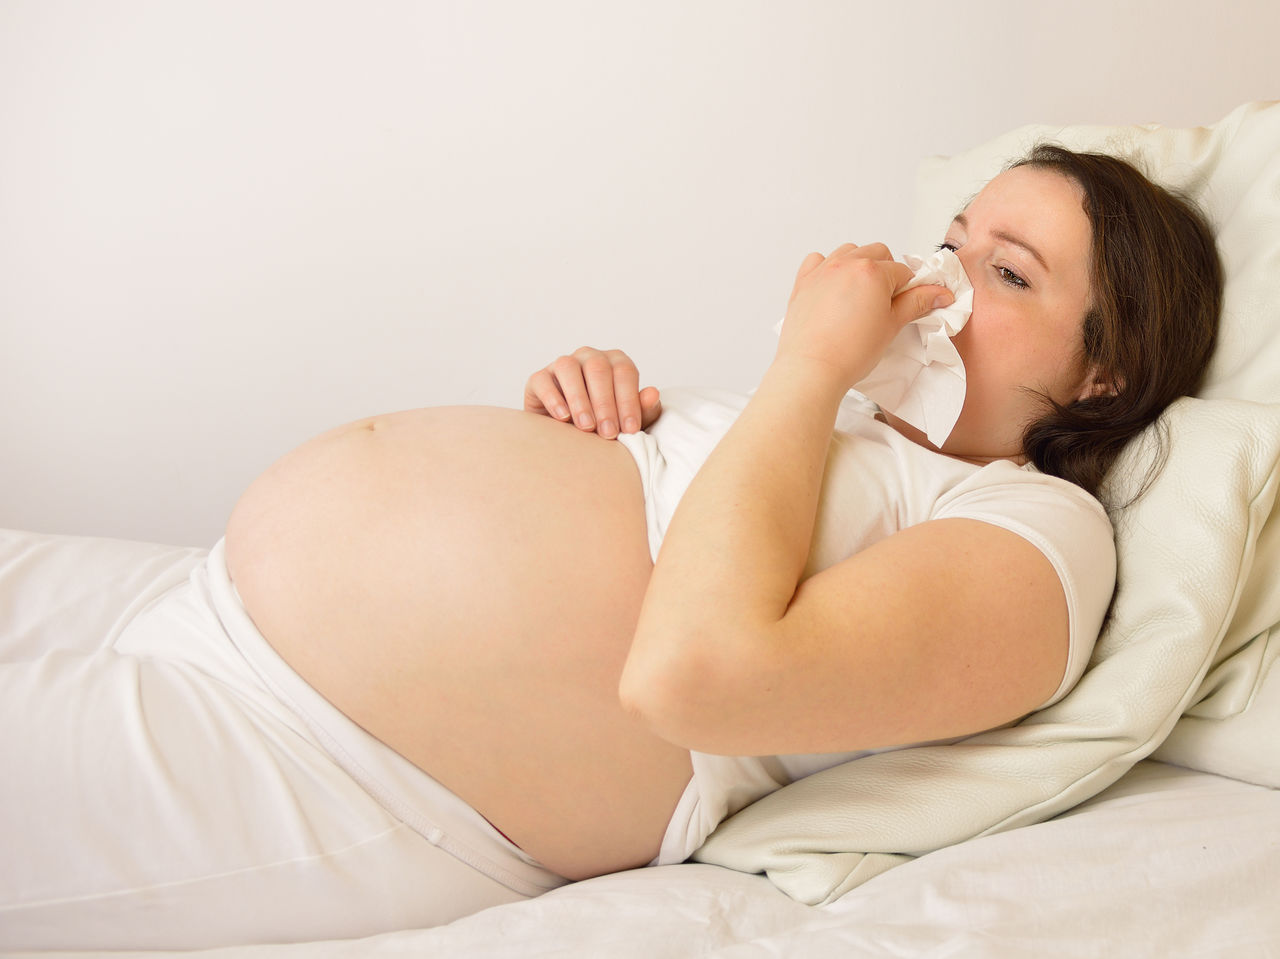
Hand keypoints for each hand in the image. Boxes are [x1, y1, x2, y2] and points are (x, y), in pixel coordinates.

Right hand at [524, 347, 661, 438]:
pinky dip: (553, 398)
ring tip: (586, 427)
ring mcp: (563, 364)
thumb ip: (643, 409)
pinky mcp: (539, 378)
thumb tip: (653, 394)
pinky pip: (543, 380)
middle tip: (608, 433)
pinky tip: (563, 418)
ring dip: (580, 399)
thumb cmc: (606, 424)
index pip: (624, 372)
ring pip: (568, 368)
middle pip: (598, 368)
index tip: (630, 429)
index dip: (628, 400)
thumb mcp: (629, 421)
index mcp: (615, 362)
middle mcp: (589, 357)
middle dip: (605, 403)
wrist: (571, 436)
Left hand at [778, 243, 952, 388]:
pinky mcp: (803, 282)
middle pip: (877, 253)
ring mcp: (823, 271)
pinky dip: (827, 268)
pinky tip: (832, 288)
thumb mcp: (892, 326)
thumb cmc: (850, 352)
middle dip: (885, 272)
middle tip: (883, 300)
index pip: (902, 271)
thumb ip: (916, 303)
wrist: (812, 369)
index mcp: (872, 272)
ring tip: (859, 294)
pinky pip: (817, 261)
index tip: (905, 303)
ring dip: (858, 265)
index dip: (908, 289)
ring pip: (848, 251)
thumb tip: (939, 293)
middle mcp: (846, 264)